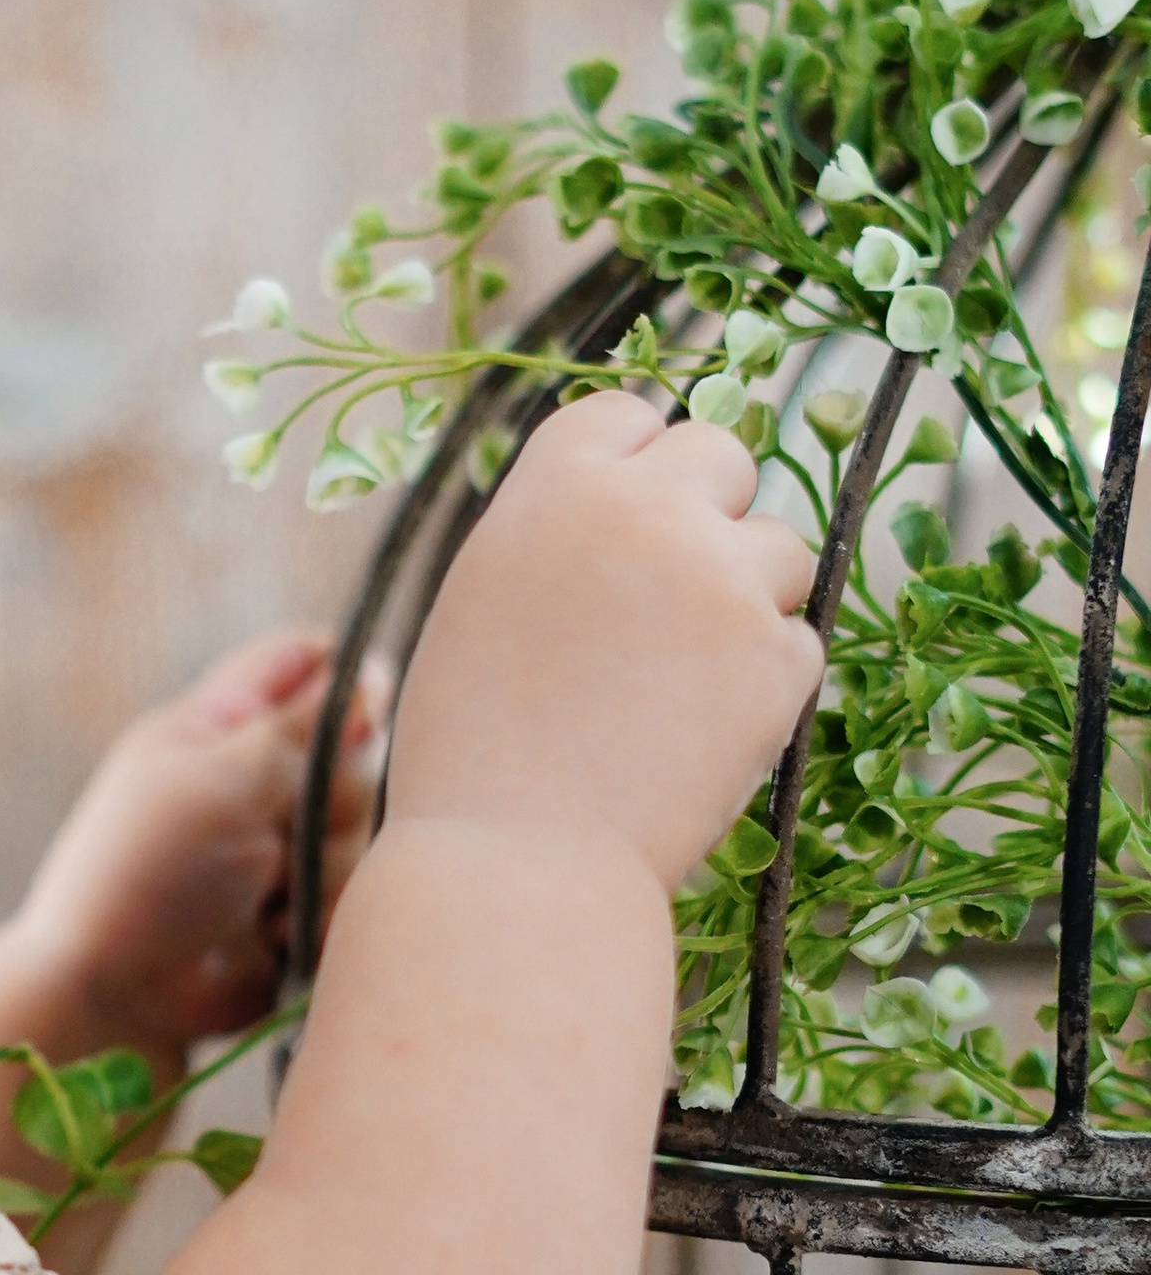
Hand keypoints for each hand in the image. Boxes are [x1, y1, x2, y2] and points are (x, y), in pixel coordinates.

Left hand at [9, 628, 385, 1056]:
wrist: (116, 997)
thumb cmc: (146, 876)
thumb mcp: (216, 783)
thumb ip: (297, 729)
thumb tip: (369, 675)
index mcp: (218, 726)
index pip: (303, 662)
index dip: (345, 681)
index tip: (361, 721)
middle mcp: (253, 778)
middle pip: (354, 751)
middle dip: (335, 795)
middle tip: (279, 830)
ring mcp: (278, 847)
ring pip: (362, 829)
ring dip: (324, 868)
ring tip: (264, 901)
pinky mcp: (298, 910)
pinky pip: (353, 895)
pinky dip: (323, 916)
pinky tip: (277, 938)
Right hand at [386, 393, 820, 893]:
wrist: (518, 859)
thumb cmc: (474, 747)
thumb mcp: (484, 600)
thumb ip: (558, 534)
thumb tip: (625, 509)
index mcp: (556, 485)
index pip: (629, 415)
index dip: (635, 466)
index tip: (628, 518)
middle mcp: (647, 509)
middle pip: (723, 455)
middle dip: (709, 514)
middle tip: (671, 598)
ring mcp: (724, 579)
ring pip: (780, 548)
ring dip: (747, 600)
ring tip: (678, 684)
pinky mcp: (779, 655)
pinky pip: (799, 641)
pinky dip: (764, 683)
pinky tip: (699, 732)